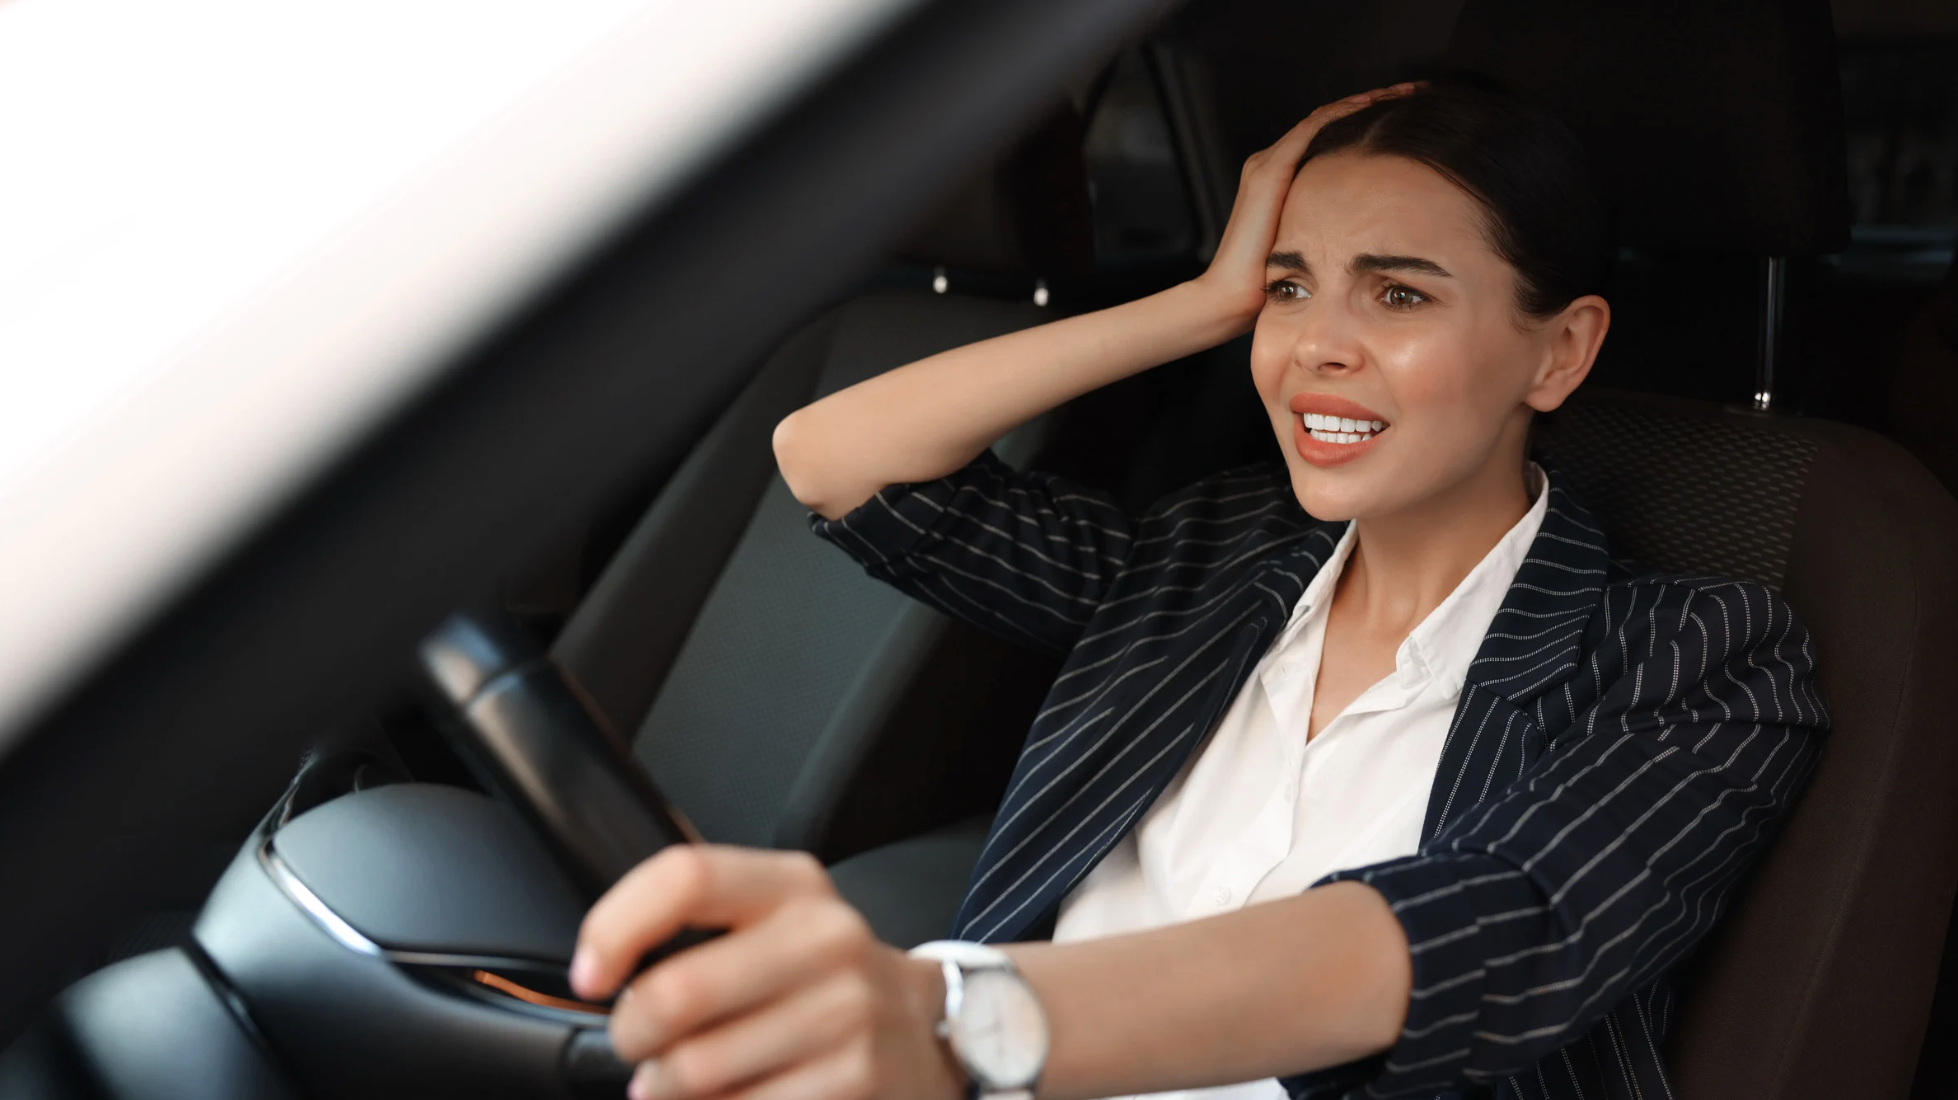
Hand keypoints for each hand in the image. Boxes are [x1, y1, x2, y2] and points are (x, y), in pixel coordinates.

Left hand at [571, 845, 959, 1099]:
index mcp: (794, 886)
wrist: (921, 1027)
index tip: (592, 974)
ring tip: (677, 1079)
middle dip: (631, 1033)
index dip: (616, 926)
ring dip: (663, 1087)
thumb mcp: (775, 917)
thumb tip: (599, 962)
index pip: (685, 878)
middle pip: (676, 992)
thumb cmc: (819, 974)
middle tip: (636, 1042)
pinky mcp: (853, 1082)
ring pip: (696, 1068)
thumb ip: (698, 918)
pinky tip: (729, 1098)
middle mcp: (827, 940)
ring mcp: (846, 1014)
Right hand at [1192, 82, 1421, 331]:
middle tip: (1417, 90)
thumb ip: (1332, 228)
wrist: (1230, 298)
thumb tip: (1375, 232)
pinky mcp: (1269, 173)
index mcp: (1282, 178)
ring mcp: (1268, 164)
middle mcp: (1273, 163)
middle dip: (1376, 101)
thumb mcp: (1311, 248)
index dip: (1370, 118)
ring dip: (1367, 100)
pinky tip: (1373, 104)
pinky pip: (1312, 130)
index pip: (1331, 134)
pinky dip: (1344, 113)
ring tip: (1404, 91)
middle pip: (1331, 119)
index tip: (1410, 112)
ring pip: (1325, 117)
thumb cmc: (1269, 283)